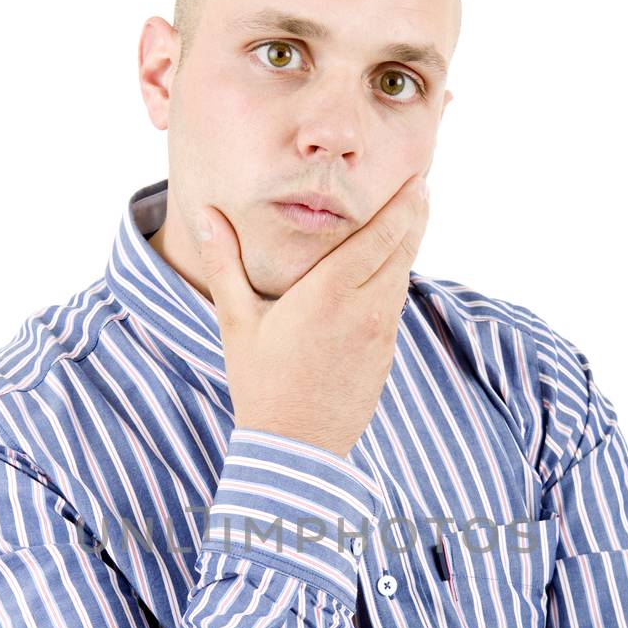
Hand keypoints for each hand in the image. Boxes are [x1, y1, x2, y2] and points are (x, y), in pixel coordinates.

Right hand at [195, 174, 429, 457]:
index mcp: (329, 293)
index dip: (405, 204)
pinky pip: (396, 307)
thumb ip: (225, 263)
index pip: (382, 235)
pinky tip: (389, 271)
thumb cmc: (261, 385)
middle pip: (403, 249)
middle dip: (416, 214)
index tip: (417, 177)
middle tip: (421, 185)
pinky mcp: (386, 356)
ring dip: (409, 247)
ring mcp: (382, 335)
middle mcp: (365, 310)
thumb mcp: (237, 322)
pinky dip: (397, 280)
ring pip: (403, 277)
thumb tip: (206, 214)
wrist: (296, 450)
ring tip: (410, 219)